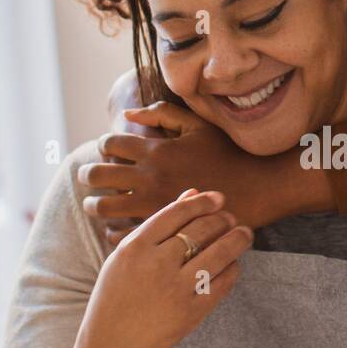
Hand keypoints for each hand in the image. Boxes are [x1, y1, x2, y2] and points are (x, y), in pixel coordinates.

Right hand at [66, 188, 252, 347]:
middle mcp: (156, 265)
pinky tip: (233, 264)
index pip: (177, 213)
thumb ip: (158, 226)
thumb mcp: (126, 257)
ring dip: (237, 240)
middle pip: (201, 230)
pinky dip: (232, 269)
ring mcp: (175, 289)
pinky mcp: (191, 312)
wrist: (112, 346)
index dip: (203, 203)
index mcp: (134, 248)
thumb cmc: (117, 295)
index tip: (218, 198)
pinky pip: (222, 283)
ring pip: (219, 253)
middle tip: (231, 218)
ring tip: (244, 234)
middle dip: (223, 220)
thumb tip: (193, 194)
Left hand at [80, 99, 327, 242]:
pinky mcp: (164, 228)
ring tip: (95, 204)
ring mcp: (155, 205)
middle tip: (88, 178)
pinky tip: (115, 228)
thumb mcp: (198, 125)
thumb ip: (162, 114)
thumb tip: (129, 113)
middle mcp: (150, 176)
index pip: (110, 144)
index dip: (103, 145)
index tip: (106, 150)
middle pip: (99, 175)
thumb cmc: (229, 153)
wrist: (257, 188)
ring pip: (105, 207)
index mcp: (157, 149)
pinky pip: (124, 233)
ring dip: (95, 205)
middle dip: (88, 175)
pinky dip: (113, 231)